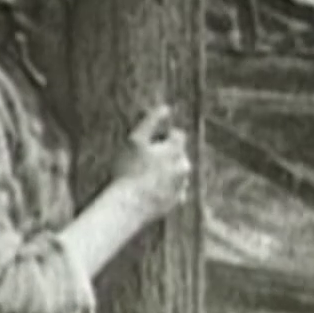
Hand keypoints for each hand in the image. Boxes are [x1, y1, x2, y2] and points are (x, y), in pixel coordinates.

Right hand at [111, 104, 191, 223]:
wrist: (130, 205)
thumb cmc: (129, 170)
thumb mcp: (136, 140)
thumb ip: (152, 120)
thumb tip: (166, 107)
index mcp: (177, 149)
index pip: (177, 135)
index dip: (162, 136)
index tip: (147, 144)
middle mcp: (184, 166)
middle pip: (177, 153)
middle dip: (165, 154)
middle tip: (143, 161)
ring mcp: (182, 185)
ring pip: (176, 172)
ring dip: (165, 171)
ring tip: (143, 177)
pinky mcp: (177, 201)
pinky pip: (173, 189)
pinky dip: (165, 188)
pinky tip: (149, 189)